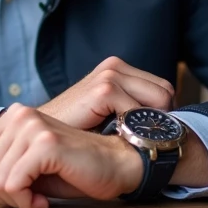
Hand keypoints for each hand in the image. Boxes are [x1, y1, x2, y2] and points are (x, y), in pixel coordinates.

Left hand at [0, 104, 142, 207]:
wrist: (116, 166)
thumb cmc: (75, 168)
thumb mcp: (31, 163)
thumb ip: (3, 155)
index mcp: (14, 116)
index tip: (20, 192)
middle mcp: (20, 115)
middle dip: (4, 198)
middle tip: (29, 201)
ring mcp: (32, 127)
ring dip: (16, 202)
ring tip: (38, 201)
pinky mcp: (45, 144)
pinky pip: (13, 185)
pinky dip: (26, 202)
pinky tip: (44, 202)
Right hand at [37, 56, 174, 130]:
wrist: (37, 137)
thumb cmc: (74, 133)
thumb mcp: (107, 116)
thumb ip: (131, 111)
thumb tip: (170, 122)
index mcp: (116, 69)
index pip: (163, 89)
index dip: (159, 115)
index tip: (146, 136)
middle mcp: (114, 66)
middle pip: (166, 93)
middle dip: (158, 120)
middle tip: (142, 141)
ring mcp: (109, 75)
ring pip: (160, 100)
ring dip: (148, 125)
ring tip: (131, 141)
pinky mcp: (103, 89)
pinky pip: (140, 110)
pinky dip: (134, 129)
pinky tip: (118, 140)